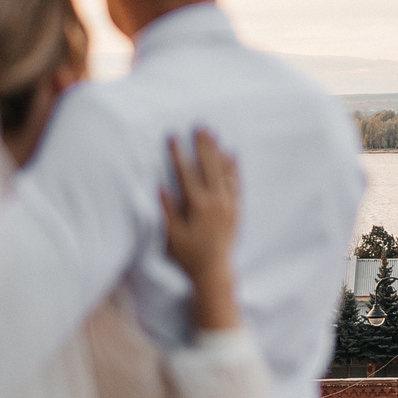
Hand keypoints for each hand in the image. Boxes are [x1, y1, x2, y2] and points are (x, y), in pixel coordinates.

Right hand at [163, 130, 240, 330]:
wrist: (215, 271)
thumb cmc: (189, 255)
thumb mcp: (172, 235)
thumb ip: (168, 211)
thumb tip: (161, 187)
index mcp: (198, 206)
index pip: (186, 173)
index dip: (179, 154)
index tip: (173, 137)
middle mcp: (216, 202)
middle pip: (209, 166)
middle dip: (202, 145)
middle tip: (198, 126)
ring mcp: (228, 204)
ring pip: (224, 171)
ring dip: (217, 151)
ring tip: (212, 134)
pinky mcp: (236, 209)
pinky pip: (236, 183)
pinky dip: (234, 167)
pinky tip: (231, 154)